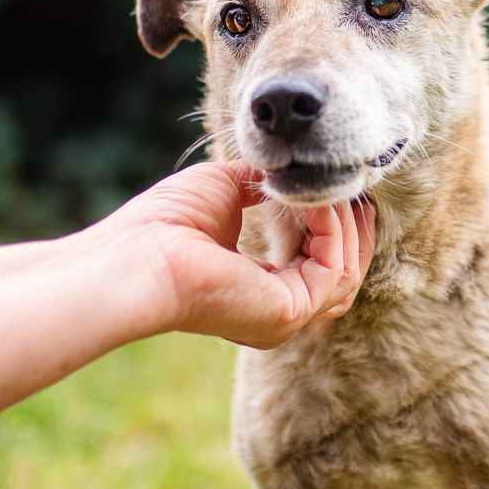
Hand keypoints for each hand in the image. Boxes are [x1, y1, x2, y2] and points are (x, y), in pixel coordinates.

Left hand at [88, 163, 375, 348]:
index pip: (319, 267)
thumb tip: (289, 171)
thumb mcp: (226, 189)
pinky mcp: (289, 311)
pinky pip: (333, 267)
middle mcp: (276, 312)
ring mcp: (286, 318)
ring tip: (330, 184)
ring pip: (345, 273)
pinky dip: (331, 227)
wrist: (136, 254)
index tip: (341, 187)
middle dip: (353, 227)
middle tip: (352, 183)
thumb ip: (263, 185)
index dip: (335, 227)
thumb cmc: (164, 223)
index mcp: (258, 292)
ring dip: (344, 223)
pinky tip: (313, 197)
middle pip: (343, 275)